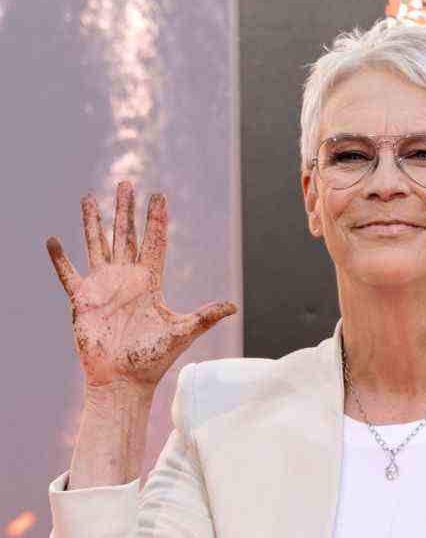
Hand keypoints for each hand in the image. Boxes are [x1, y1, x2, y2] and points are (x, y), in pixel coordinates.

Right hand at [46, 181, 237, 390]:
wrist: (123, 380)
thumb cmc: (153, 359)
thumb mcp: (182, 332)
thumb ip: (206, 316)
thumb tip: (235, 306)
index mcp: (150, 282)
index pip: (155, 241)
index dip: (157, 219)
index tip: (160, 195)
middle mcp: (126, 278)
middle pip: (126, 235)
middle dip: (125, 209)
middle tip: (126, 182)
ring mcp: (102, 287)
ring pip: (97, 245)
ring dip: (93, 222)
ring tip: (89, 197)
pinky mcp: (81, 301)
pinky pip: (67, 274)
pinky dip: (59, 259)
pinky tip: (52, 240)